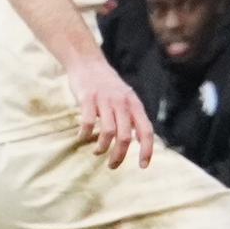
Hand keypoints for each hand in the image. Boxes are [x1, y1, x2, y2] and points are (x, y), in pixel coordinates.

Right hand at [65, 55, 154, 170]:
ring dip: (102, 148)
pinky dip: (85, 134)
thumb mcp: (126, 98)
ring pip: (108, 132)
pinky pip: (88, 123)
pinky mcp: (87, 98)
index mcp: (134, 104)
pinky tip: (82, 137)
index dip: (147, 150)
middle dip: (119, 156)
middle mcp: (122, 102)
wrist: (88, 62)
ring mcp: (104, 100)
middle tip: (112, 165)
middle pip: (125, 137)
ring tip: (98, 152)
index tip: (143, 166)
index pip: (146, 131)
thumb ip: (133, 116)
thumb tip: (141, 139)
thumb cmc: (108, 85)